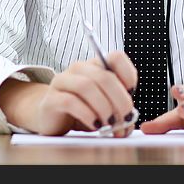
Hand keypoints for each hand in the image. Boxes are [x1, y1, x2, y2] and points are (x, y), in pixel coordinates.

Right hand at [0, 51, 137, 136]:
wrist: (52, 119)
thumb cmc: (81, 110)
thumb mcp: (104, 107)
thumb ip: (118, 110)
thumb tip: (129, 121)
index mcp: (94, 66)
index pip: (115, 57)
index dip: (128, 74)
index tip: (132, 93)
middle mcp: (78, 69)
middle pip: (104, 76)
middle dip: (120, 100)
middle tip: (125, 119)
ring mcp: (62, 82)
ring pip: (86, 86)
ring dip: (104, 108)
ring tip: (109, 125)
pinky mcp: (51, 99)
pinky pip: (70, 102)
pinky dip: (87, 115)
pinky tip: (94, 125)